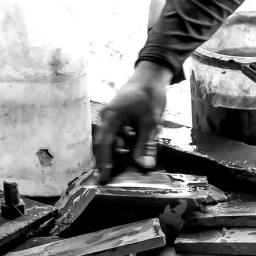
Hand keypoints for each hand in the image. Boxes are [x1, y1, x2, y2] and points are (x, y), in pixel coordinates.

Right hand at [92, 60, 173, 177]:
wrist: (151, 76)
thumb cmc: (150, 94)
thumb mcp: (151, 122)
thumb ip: (145, 144)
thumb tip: (144, 166)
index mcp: (111, 117)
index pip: (104, 144)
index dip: (103, 163)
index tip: (103, 179)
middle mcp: (107, 118)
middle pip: (106, 144)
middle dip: (110, 161)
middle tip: (112, 179)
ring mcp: (112, 118)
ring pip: (113, 141)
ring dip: (120, 153)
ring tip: (125, 168)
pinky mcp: (119, 118)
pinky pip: (119, 136)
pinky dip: (125, 145)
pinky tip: (134, 152)